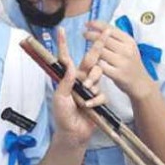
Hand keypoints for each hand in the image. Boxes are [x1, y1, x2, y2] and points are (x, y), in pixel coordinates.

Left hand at [49, 28, 100, 149]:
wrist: (73, 134)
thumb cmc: (62, 116)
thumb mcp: (60, 98)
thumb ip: (65, 81)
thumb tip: (69, 64)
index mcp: (68, 78)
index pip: (66, 58)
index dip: (63, 44)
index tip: (61, 30)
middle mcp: (80, 80)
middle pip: (90, 59)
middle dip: (97, 46)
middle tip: (104, 32)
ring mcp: (90, 88)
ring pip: (98, 76)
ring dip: (93, 83)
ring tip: (86, 92)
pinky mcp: (98, 99)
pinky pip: (101, 94)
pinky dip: (95, 100)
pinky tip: (88, 107)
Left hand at [82, 20, 155, 100]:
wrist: (140, 83)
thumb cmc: (131, 63)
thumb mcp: (129, 47)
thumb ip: (117, 38)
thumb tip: (99, 26)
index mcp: (129, 41)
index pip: (110, 29)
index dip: (97, 25)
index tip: (87, 24)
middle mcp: (126, 50)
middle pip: (104, 39)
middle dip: (91, 35)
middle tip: (84, 34)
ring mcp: (122, 62)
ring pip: (101, 52)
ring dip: (91, 49)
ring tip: (87, 47)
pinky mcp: (117, 74)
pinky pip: (100, 65)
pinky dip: (95, 62)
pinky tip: (92, 61)